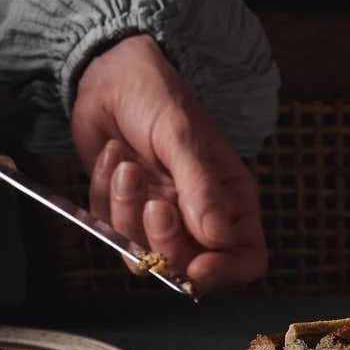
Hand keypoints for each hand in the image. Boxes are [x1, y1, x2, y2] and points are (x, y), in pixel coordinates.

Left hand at [71, 34, 267, 292]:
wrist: (110, 76)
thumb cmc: (157, 96)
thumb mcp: (182, 136)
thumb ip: (199, 188)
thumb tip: (217, 237)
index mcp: (230, 199)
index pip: (245, 258)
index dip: (224, 273)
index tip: (195, 267)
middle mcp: (199, 216)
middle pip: (188, 266)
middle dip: (163, 240)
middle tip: (153, 204)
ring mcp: (161, 217)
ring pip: (143, 254)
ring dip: (126, 211)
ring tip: (125, 164)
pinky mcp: (125, 213)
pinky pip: (111, 232)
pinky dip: (104, 196)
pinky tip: (112, 157)